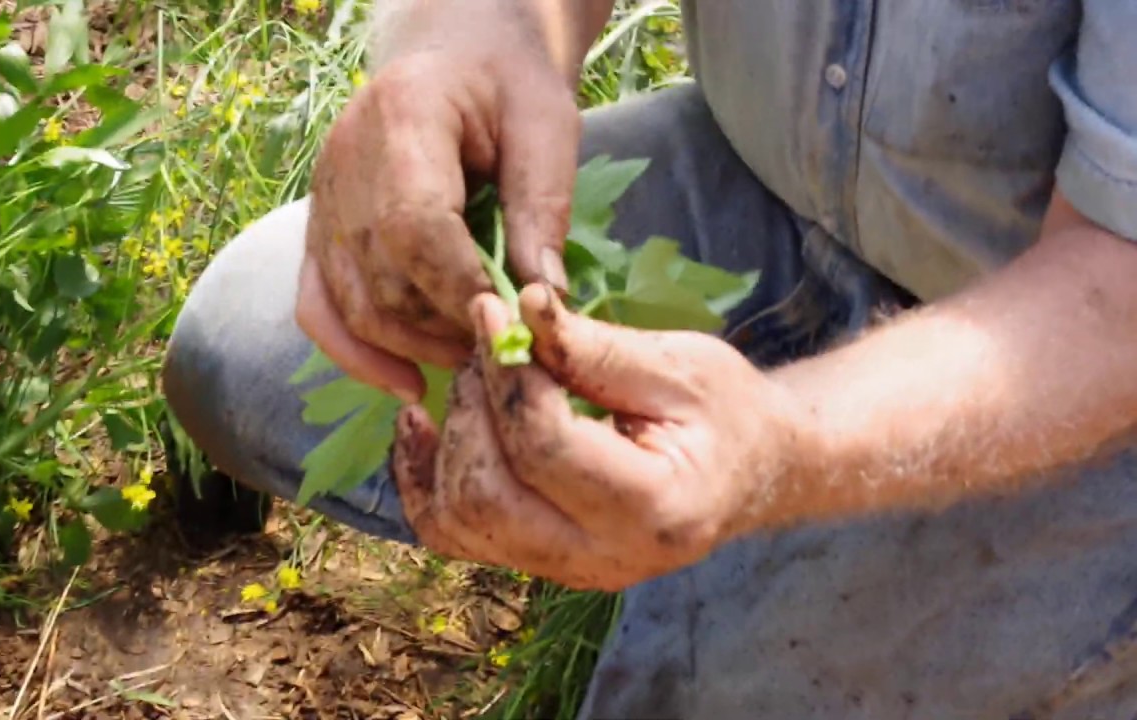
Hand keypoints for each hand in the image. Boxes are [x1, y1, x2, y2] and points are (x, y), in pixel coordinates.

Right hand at [295, 0, 580, 403]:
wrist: (457, 60)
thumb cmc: (508, 87)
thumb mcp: (546, 128)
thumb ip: (543, 207)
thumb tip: (542, 300)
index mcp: (401, 116)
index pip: (413, 224)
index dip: (458, 288)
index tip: (507, 326)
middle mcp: (343, 161)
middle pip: (379, 276)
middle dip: (443, 328)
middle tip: (503, 348)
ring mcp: (321, 200)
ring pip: (348, 304)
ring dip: (412, 347)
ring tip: (472, 358)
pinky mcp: (317, 232)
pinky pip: (317, 308)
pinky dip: (356, 354)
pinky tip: (404, 379)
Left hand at [390, 285, 819, 590]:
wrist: (753, 470)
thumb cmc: (729, 410)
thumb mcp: (679, 364)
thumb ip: (593, 347)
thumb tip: (520, 307)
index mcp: (653, 507)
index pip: (543, 447)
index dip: (506, 373)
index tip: (492, 309)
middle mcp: (603, 558)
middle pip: (486, 496)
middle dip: (471, 409)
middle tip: (487, 347)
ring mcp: (565, 571)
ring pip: (459, 521)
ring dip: (446, 441)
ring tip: (473, 378)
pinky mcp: (537, 563)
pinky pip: (451, 534)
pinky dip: (423, 478)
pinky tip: (425, 424)